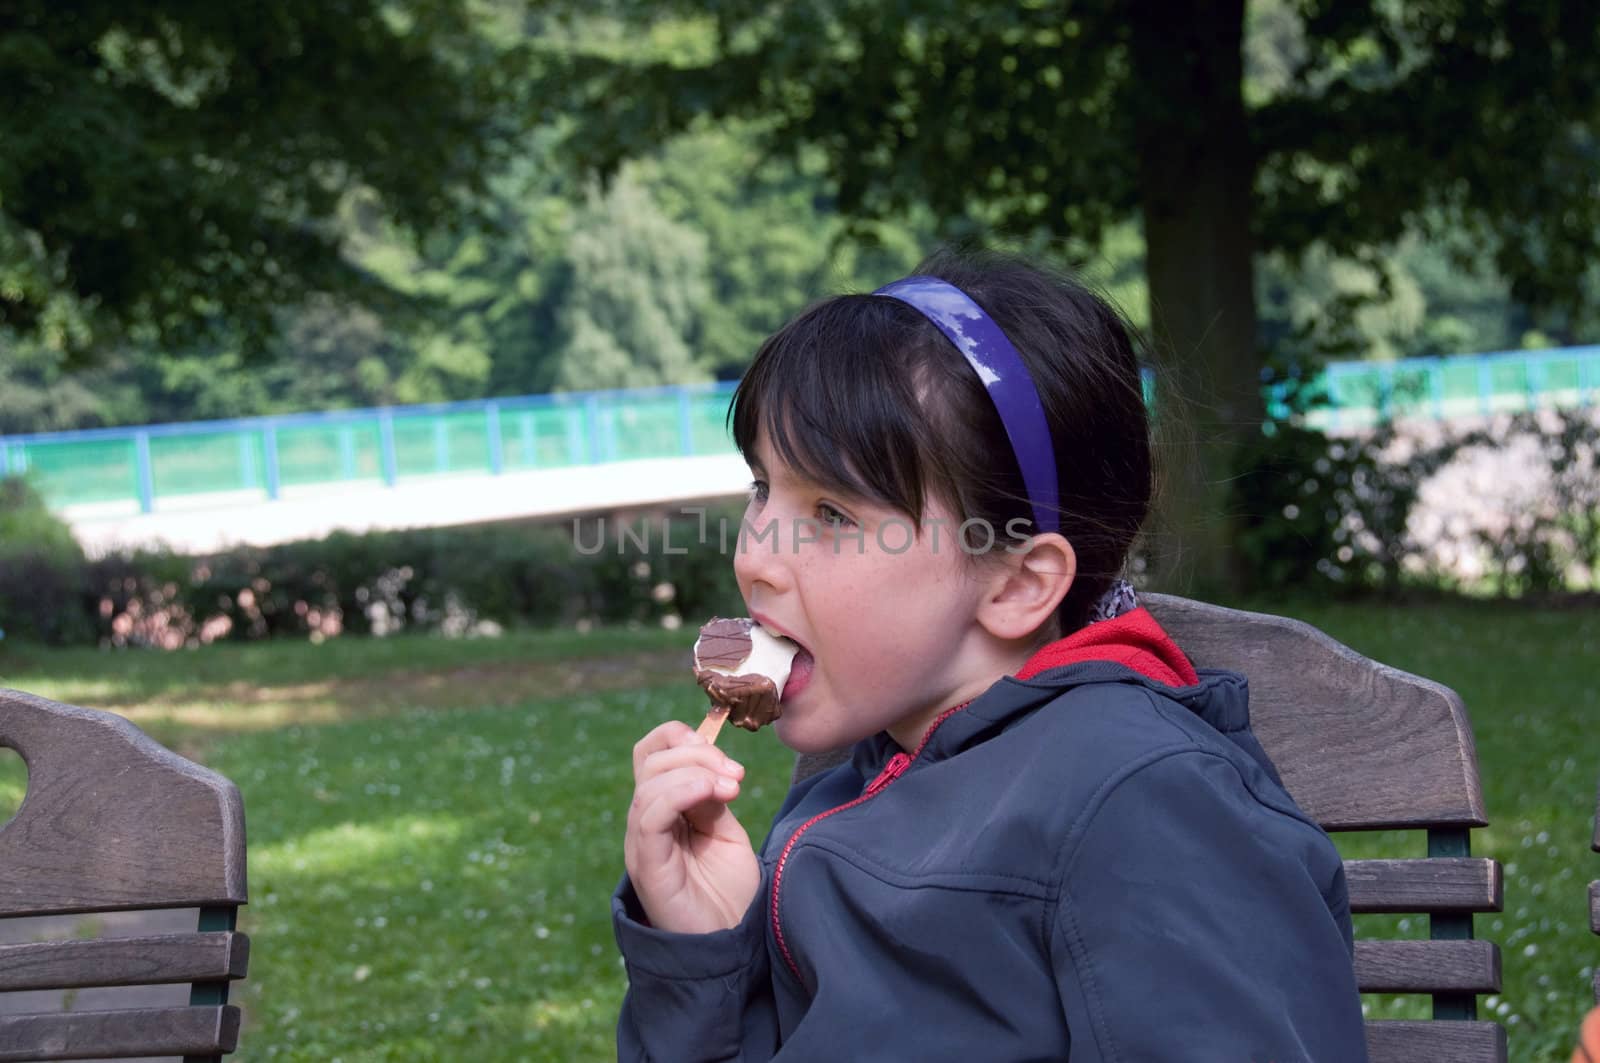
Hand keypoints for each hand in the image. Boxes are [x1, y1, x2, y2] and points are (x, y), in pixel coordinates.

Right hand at [624, 721, 759, 933]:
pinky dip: (680, 792)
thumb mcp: (724, 830)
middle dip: (698, 752)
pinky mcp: (648, 865)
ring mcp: (642, 843)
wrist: (729, 943)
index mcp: (662, 808)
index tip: (725, 756)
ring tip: (732, 788)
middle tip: (736, 774)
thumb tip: (711, 767)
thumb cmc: (727, 891)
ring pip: (650, 783)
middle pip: (651, 759)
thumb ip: (712, 797)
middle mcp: (645, 821)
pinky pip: (648, 816)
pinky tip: (713, 793)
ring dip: (696, 772)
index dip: (682, 737)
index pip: (652, 752)